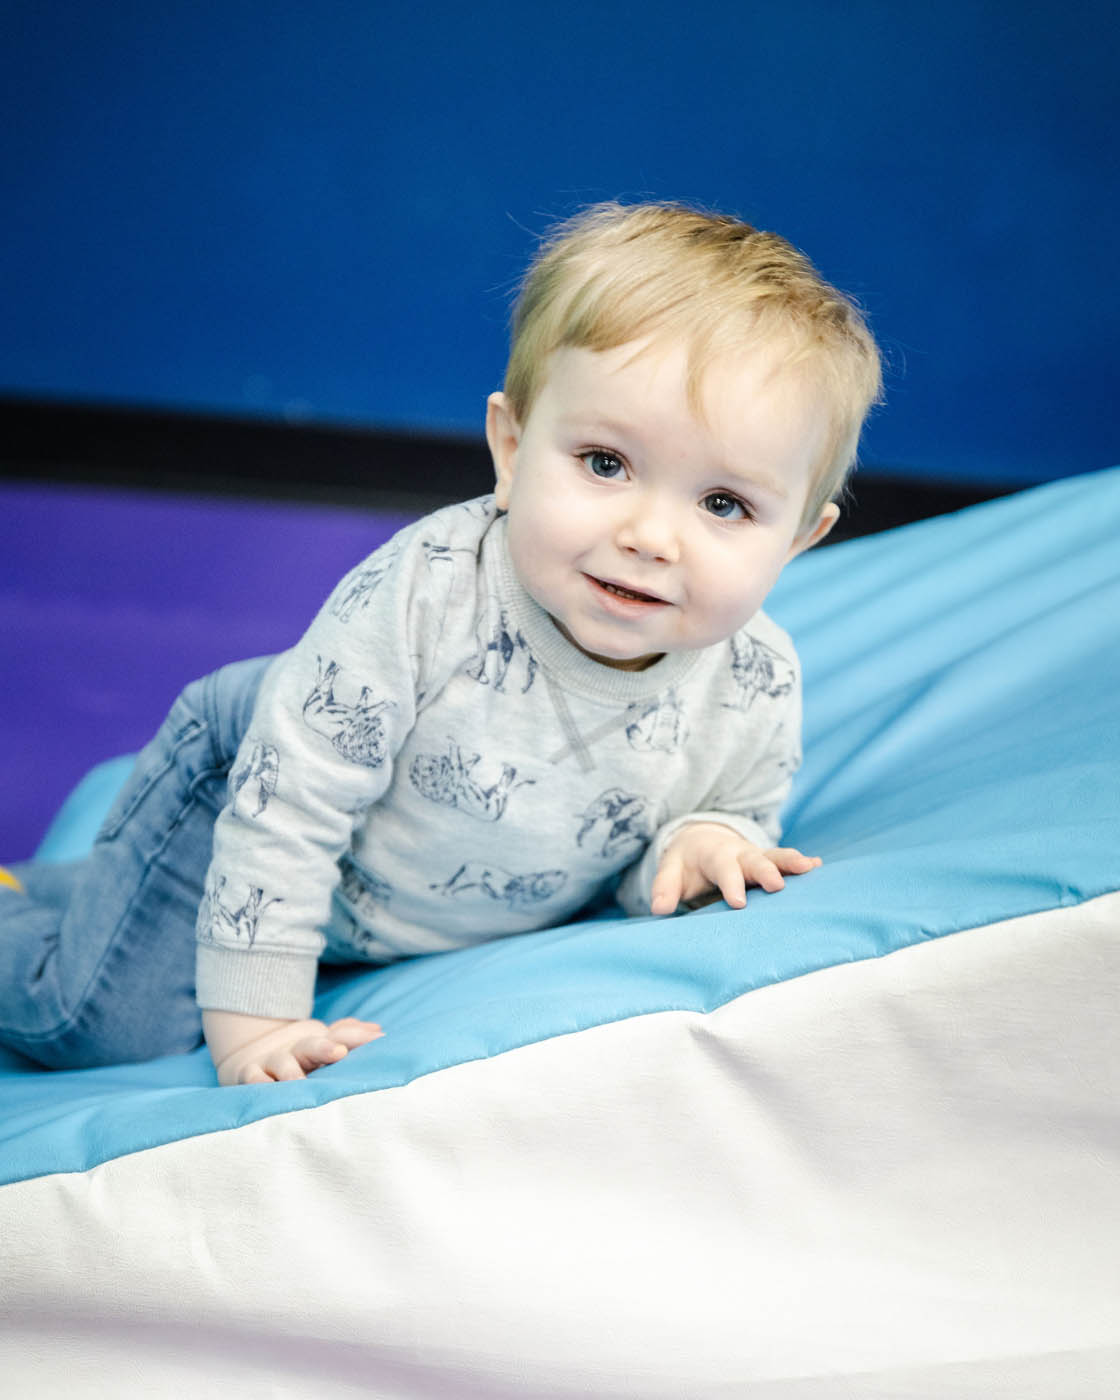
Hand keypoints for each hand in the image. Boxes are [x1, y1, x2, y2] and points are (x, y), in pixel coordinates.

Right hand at [214, 1016, 383, 1086]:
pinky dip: (258, 1082)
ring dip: (291, 1072)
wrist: (251, 1054)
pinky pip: (253, 1078)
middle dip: (324, 1048)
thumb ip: (348, 1038)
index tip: (378, 1038)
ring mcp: (273, 1060)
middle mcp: (297, 1050)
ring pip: (283, 1064)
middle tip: (338, 1052)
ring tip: (299, 1082)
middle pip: (312, 1046)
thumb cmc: (299, 1056)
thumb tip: (378, 1031)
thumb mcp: (323, 1046)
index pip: (341, 1036)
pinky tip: (266, 1088)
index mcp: (319, 1044)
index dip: (358, 1037)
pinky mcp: (250, 1073)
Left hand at [650, 822, 820, 915]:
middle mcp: (739, 854)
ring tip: (810, 867)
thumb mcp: (671, 871)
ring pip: (775, 857)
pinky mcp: (768, 864)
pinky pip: (786, 862)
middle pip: (754, 860)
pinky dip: (802, 864)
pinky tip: (819, 868)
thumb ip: (664, 888)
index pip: (723, 869)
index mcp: (714, 855)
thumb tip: (659, 909)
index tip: (738, 903)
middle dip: (766, 871)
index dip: (730, 884)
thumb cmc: (687, 863)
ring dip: (791, 862)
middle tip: (778, 885)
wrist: (701, 841)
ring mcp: (756, 857)